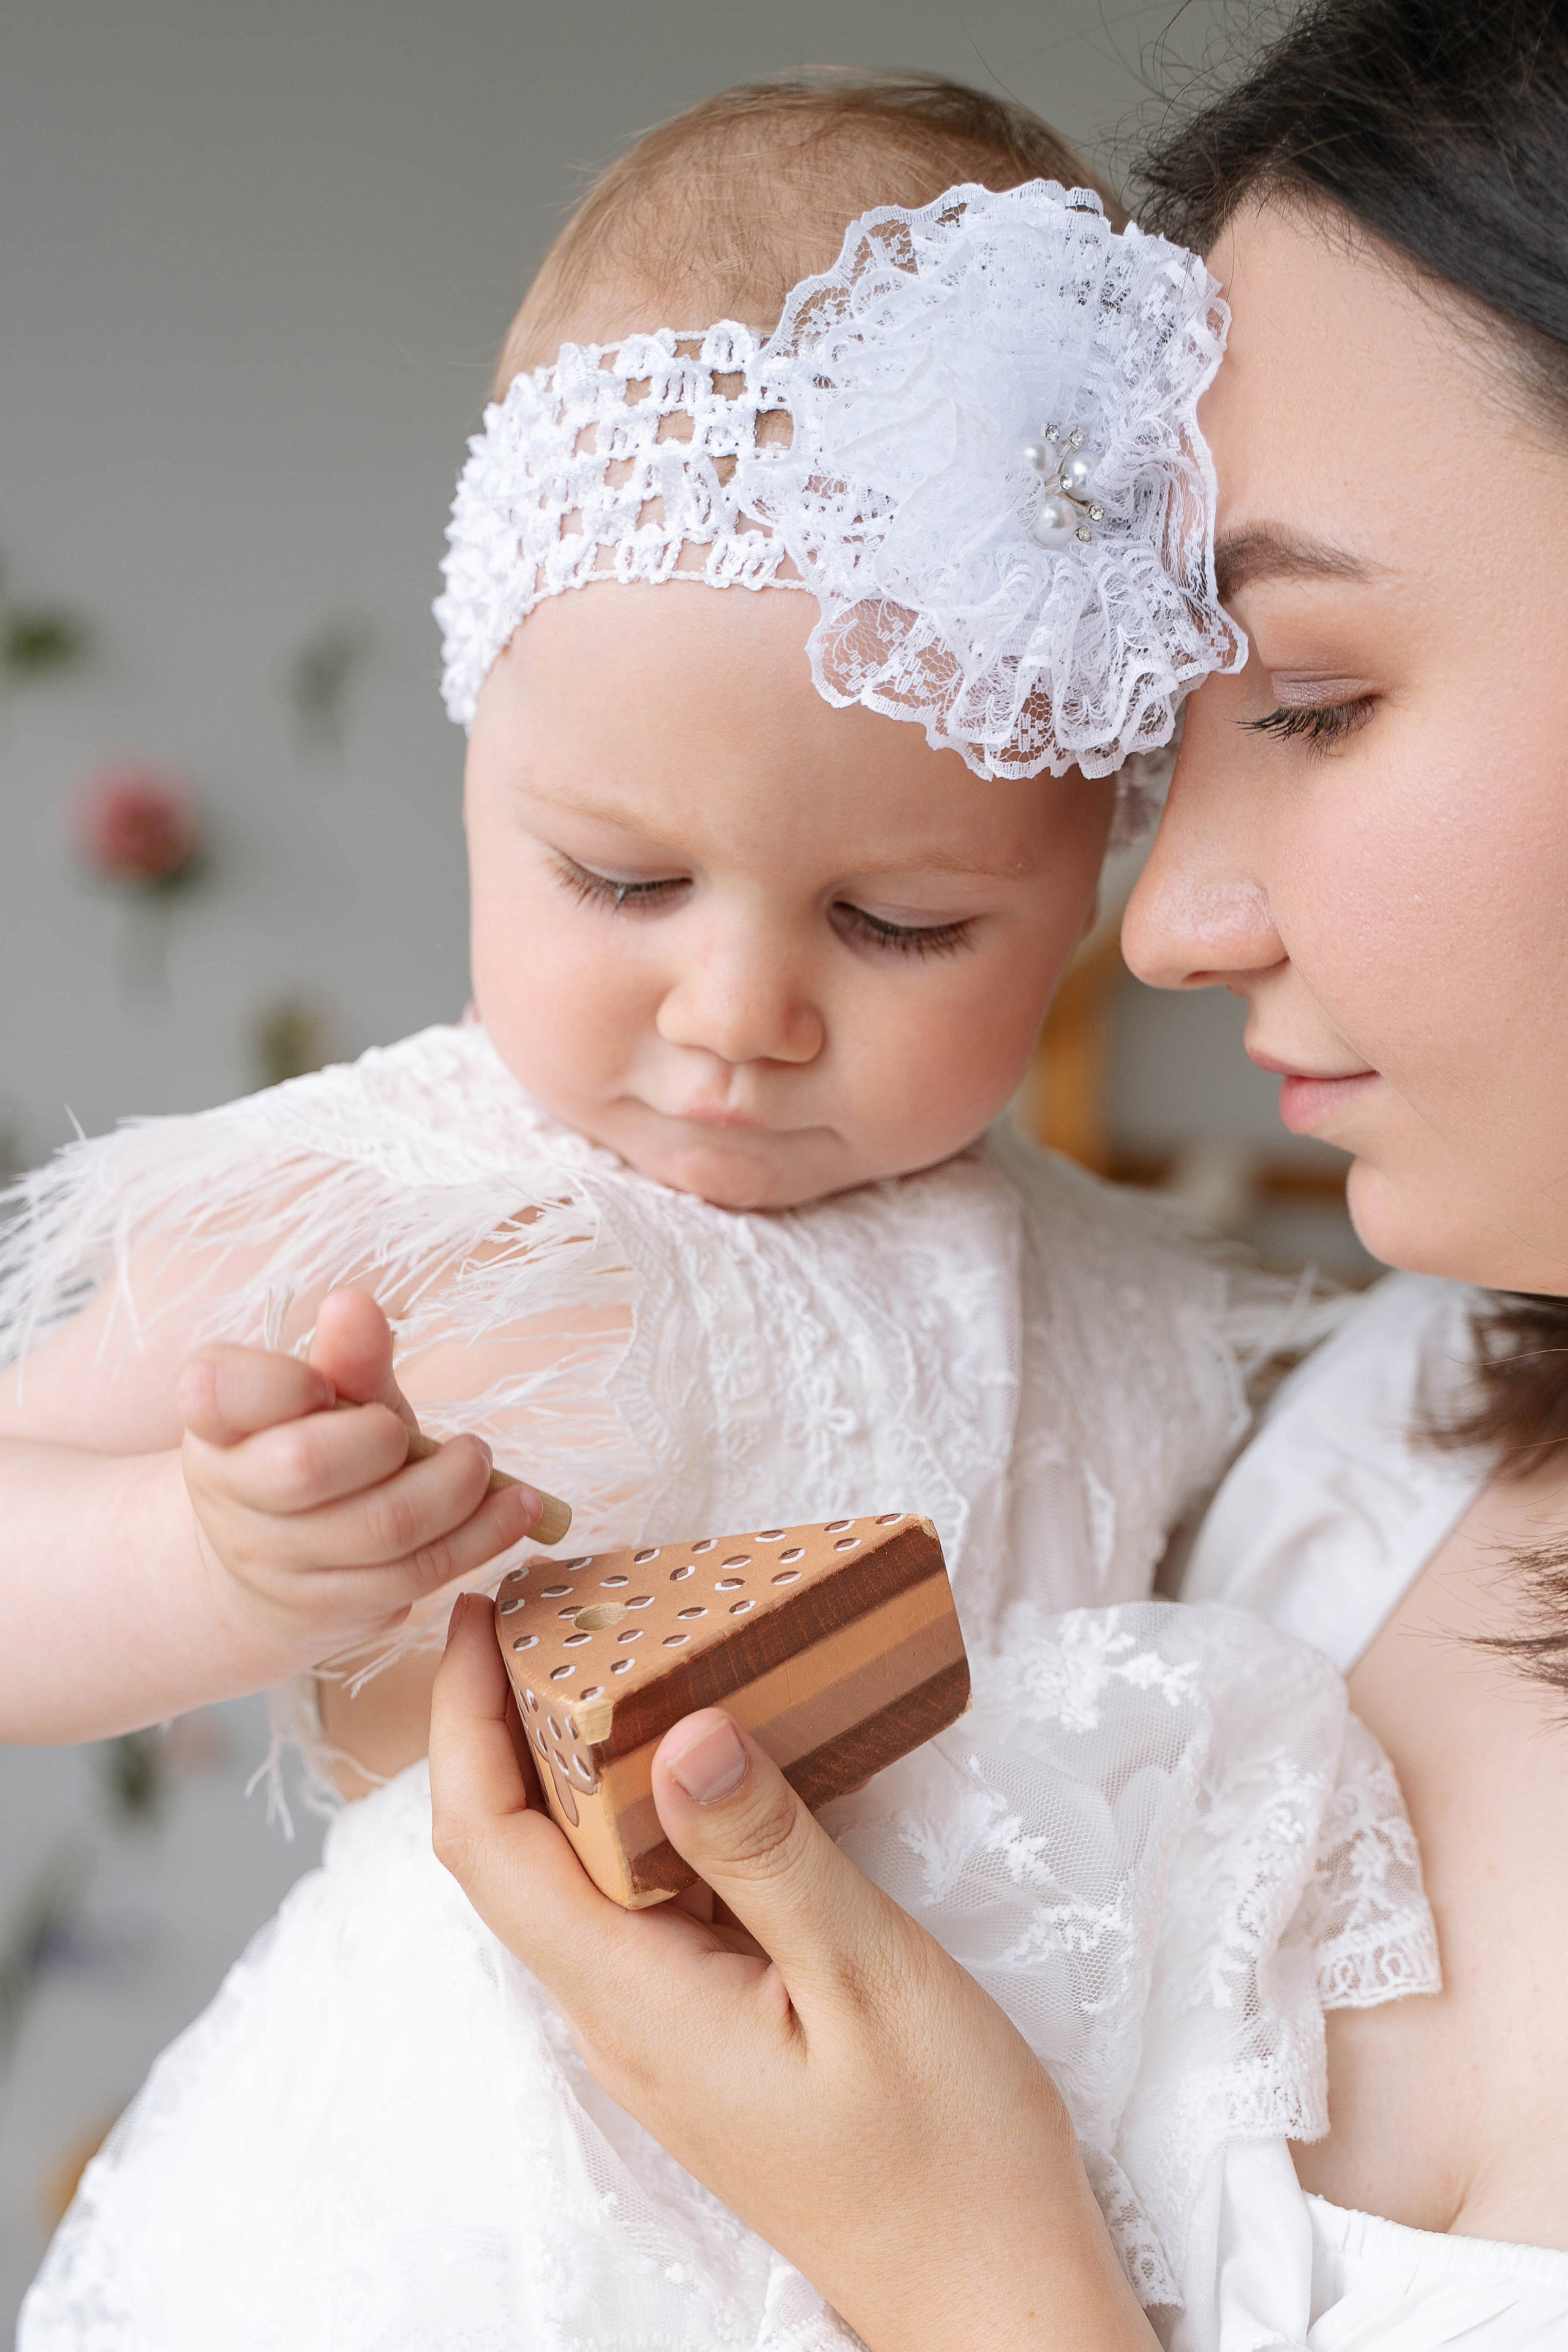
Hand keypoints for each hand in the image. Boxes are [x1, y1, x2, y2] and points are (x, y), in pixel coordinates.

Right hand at [176, 1289, 548, 1669]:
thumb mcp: (325, 1398)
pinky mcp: (336, 1612)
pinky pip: (420, 1574)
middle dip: (383, 1438)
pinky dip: (482, 1535)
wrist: (269, 1570)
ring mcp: (279, 1565)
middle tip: (406, 1428)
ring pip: (384, 1527)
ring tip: (477, 1459)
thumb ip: (345, 1355)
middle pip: (308, 1465)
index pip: (222, 1392)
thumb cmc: (313, 1454)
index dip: (282, 1382)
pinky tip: (516, 1507)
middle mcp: (231, 1497)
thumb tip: (353, 1304)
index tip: (319, 1384)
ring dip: (455, 1486)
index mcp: (215, 1423)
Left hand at [429, 1595, 1156, 2351]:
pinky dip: (643, 1810)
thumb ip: (766, 1851)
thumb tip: (677, 1729)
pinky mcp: (708, 2028)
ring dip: (574, 1761)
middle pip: (516, 1850)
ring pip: (577, 1873)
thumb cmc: (948, 2154)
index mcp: (634, 2001)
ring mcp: (660, 2028)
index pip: (490, 1845)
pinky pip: (642, 1900)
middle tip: (555, 1603)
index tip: (474, 1612)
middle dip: (506, 1720)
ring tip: (619, 1650)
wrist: (991, 2296)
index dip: (463, 1721)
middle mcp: (620, 2015)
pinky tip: (696, 1758)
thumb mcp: (869, 1978)